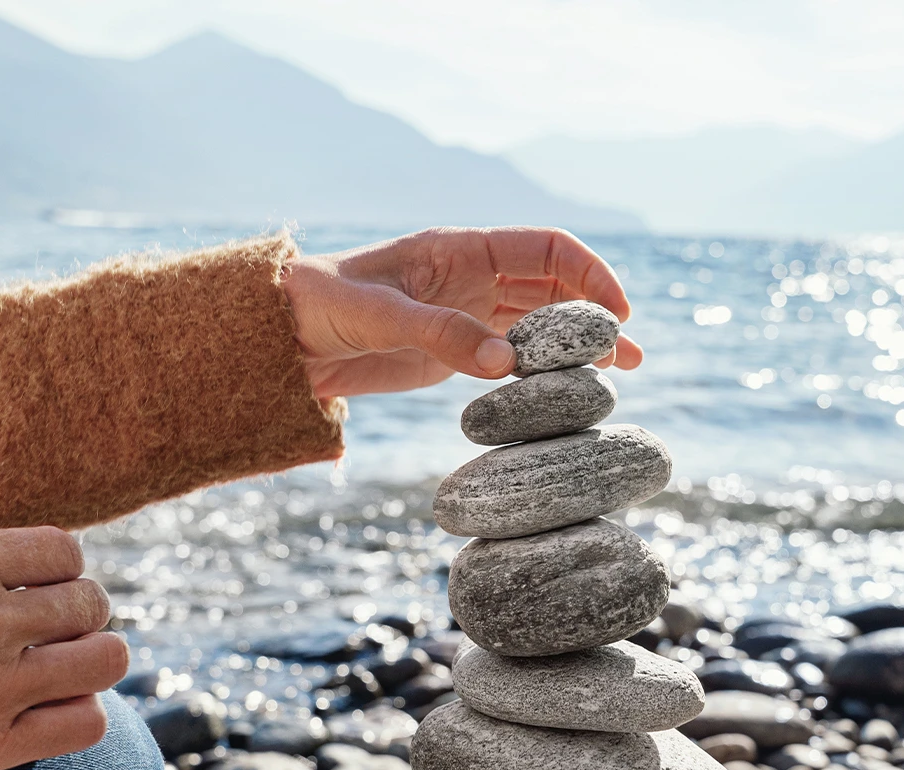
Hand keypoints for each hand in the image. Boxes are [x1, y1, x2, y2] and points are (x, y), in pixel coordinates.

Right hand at [0, 527, 128, 769]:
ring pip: (106, 659)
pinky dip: (78, 716)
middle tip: (45, 634)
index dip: (57, 568)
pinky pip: (86, 724)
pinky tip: (47, 713)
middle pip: (91, 603)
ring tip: (58, 670)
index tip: (35, 587)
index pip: (64, 549)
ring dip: (89, 663)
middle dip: (76, 616)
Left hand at [284, 226, 644, 397]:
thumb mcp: (379, 318)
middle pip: (554, 285)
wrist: (278, 339)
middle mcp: (472, 275)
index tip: (616, 311)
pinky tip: (570, 387)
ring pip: (540, 321)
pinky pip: (514, 354)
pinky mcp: (456, 349)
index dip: (588, 272)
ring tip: (625, 369)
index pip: (545, 248)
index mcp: (460, 248)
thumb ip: (443, 334)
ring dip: (580, 341)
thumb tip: (509, 363)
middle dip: (594, 312)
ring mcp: (467, 312)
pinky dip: (546, 368)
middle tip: (625, 352)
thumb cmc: (319, 306)